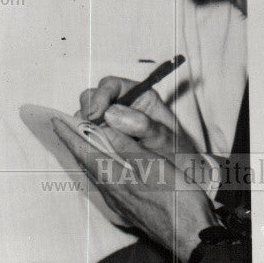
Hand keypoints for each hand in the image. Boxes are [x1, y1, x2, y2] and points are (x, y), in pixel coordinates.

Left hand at [53, 96, 216, 262]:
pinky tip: (106, 164)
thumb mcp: (154, 165)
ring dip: (86, 154)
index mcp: (114, 178)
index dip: (69, 134)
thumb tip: (104, 127)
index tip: (55, 120)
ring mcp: (119, 202)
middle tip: (67, 125)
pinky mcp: (128, 208)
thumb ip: (127, 146)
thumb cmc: (178, 201)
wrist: (192, 238)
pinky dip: (100, 166)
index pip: (83, 151)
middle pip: (85, 162)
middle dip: (75, 142)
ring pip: (95, 172)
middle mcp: (111, 191)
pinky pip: (106, 182)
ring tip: (83, 139)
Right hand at [80, 76, 196, 152]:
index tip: (96, 113)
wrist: (181, 176)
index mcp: (139, 97)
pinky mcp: (101, 140)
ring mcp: (108, 124)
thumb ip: (143, 124)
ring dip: (83, 127)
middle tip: (88, 128)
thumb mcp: (165, 138)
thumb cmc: (177, 154)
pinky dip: (84, 140)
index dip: (100, 95)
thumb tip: (112, 114)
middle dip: (87, 111)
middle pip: (93, 98)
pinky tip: (89, 149)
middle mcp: (121, 107)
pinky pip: (85, 135)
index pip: (112, 86)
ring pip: (85, 117)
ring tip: (89, 141)